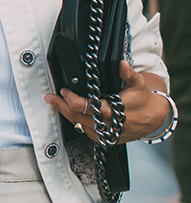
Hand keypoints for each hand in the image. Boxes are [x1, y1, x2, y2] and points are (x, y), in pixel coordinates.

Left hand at [44, 61, 169, 143]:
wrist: (153, 118)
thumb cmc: (143, 99)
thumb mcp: (138, 84)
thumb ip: (128, 74)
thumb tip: (122, 63)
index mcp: (113, 112)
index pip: (85, 107)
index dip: (70, 99)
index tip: (64, 90)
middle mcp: (108, 125)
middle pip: (77, 117)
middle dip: (61, 106)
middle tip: (49, 97)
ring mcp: (106, 134)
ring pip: (79, 125)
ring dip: (65, 114)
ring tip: (54, 103)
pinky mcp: (106, 139)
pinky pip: (85, 132)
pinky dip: (75, 122)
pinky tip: (68, 113)